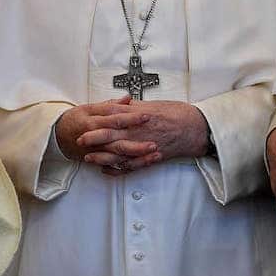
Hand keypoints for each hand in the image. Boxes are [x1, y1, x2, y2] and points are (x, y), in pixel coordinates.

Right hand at [56, 97, 157, 170]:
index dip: (132, 118)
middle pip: (119, 140)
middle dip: (137, 142)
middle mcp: (96, 137)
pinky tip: (140, 164)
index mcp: (95, 121)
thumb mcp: (89, 107)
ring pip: (118, 155)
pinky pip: (113, 165)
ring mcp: (97, 150)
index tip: (147, 116)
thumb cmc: (74, 120)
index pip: (116, 118)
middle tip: (154, 142)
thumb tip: (127, 98)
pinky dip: (126, 166)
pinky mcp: (97, 159)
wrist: (56, 136)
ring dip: (136, 156)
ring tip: (152, 154)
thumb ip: (110, 105)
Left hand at [77, 100, 207, 173]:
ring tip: (88, 158)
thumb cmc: (177, 114)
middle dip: (94, 139)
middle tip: (79, 140)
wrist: (196, 128)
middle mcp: (140, 131)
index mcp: (139, 116)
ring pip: (119, 153)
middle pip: (112, 135)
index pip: (113, 118)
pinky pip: (131, 166)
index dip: (97, 121)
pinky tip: (107, 170)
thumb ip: (136, 107)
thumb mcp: (154, 105)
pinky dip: (118, 169)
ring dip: (102, 156)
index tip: (84, 122)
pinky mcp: (150, 158)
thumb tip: (122, 105)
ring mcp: (144, 146)